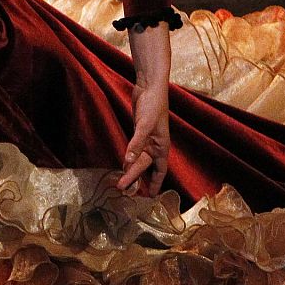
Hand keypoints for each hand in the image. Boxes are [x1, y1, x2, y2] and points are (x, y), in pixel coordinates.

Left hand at [117, 27, 170, 196]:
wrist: (150, 87)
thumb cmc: (153, 105)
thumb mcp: (145, 125)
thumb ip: (136, 143)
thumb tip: (128, 161)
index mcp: (162, 147)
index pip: (159, 172)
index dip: (156, 185)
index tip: (151, 198)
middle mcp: (155, 146)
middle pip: (145, 168)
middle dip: (136, 179)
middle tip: (123, 190)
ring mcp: (146, 139)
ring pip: (138, 160)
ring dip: (131, 170)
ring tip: (122, 182)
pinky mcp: (138, 132)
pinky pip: (134, 150)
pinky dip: (129, 157)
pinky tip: (123, 162)